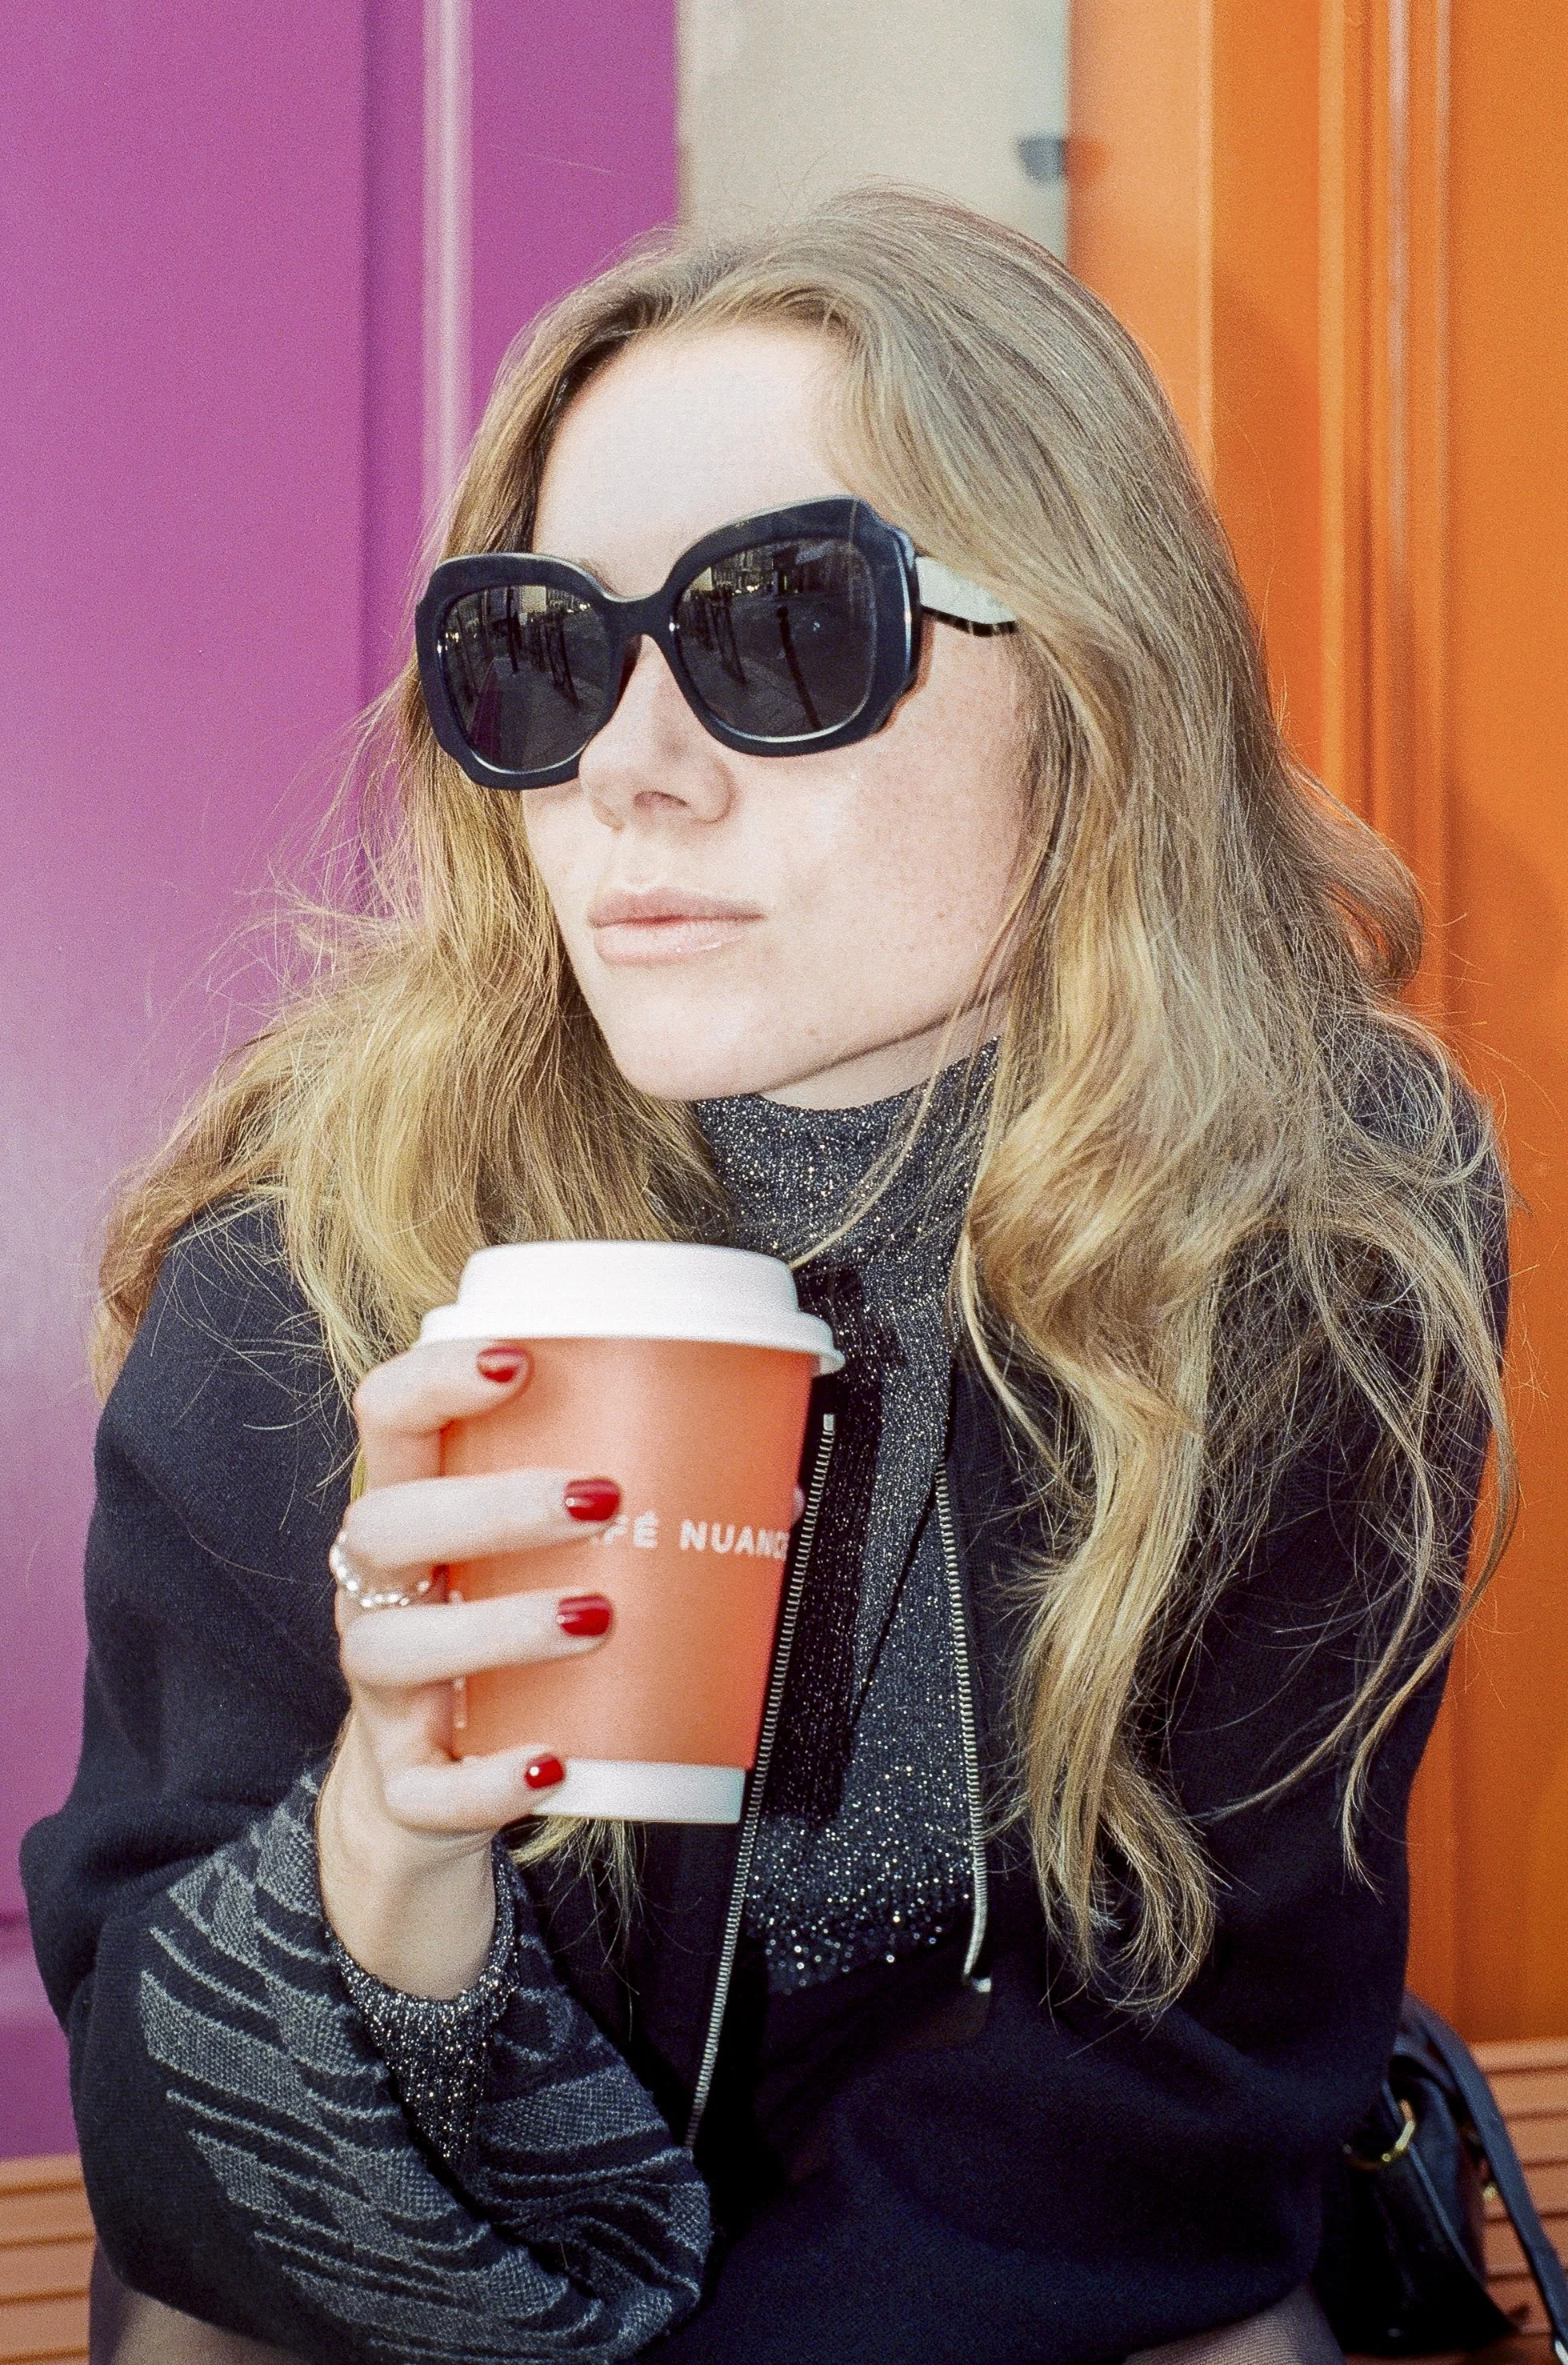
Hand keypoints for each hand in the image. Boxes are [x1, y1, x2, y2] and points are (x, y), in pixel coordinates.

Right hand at [317, 1337, 618, 1998]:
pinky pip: (427, 1785)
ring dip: (499, 1626)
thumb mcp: (539, 1568)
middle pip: (388, 1522)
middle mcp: (380, 1590)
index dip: (436, 1377)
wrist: (426, 1792)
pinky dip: (489, 1776)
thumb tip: (770, 1491)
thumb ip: (636, 1522)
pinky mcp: (403, 1781)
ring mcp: (381, 1688)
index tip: (517, 1359)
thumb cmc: (497, 1641)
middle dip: (493, 1502)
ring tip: (595, 1617)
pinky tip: (552, 1761)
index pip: (388, 1417)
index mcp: (413, 1511)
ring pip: (393, 1645)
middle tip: (600, 1498)